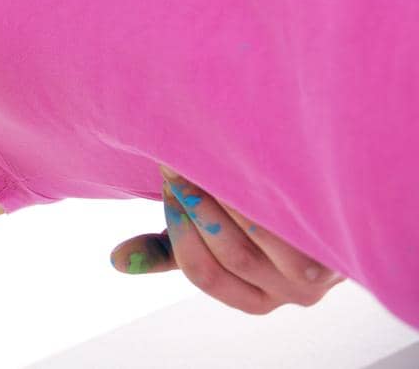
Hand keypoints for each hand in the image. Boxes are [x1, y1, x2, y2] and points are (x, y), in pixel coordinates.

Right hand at [110, 166, 341, 313]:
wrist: (332, 209)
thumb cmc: (255, 222)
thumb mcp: (212, 241)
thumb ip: (168, 250)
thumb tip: (115, 260)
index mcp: (255, 300)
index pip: (202, 270)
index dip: (178, 228)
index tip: (167, 187)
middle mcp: (292, 294)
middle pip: (232, 251)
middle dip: (197, 203)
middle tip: (180, 162)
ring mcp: (322, 271)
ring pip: (264, 233)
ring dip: (228, 191)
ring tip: (207, 156)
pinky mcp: (341, 239)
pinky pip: (296, 214)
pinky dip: (266, 185)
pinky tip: (245, 158)